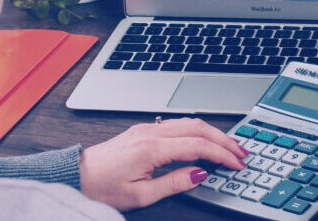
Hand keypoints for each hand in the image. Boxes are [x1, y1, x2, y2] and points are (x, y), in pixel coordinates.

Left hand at [80, 118, 248, 210]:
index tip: (237, 164)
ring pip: (190, 122)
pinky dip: (198, 130)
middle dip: (224, 139)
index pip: (199, 146)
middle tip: (241, 152)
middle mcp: (152, 132)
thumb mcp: (141, 195)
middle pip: (199, 128)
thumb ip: (174, 183)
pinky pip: (179, 124)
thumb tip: (200, 174)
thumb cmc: (102, 188)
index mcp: (152, 148)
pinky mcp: (144, 130)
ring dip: (213, 132)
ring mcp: (148, 128)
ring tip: (229, 145)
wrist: (76, 175)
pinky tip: (205, 139)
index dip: (222, 155)